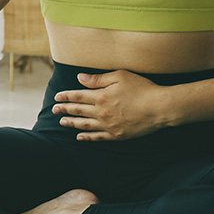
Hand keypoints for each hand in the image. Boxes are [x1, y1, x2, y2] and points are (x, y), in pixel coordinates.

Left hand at [52, 70, 172, 141]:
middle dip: (65, 110)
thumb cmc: (142, 88)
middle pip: (78, 111)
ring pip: (84, 125)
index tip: (57, 98)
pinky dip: (86, 137)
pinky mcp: (117, 136)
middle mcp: (102, 112)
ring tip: (62, 122)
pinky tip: (79, 137)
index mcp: (101, 96)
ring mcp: (109, 125)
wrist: (159, 108)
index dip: (66, 97)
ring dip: (72, 123)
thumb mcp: (120, 76)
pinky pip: (97, 137)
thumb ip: (98, 79)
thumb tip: (80, 78)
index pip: (78, 96)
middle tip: (54, 110)